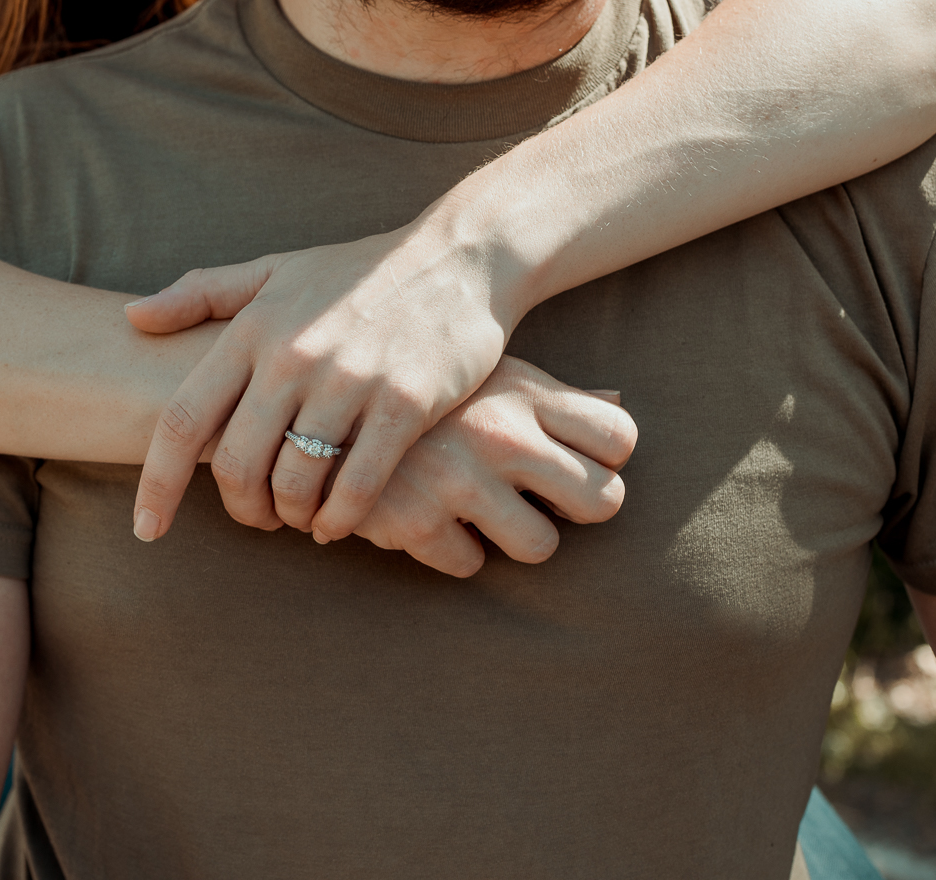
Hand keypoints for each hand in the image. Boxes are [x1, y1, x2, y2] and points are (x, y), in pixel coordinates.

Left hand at [125, 221, 524, 542]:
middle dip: (240, 509)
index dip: (156, 483)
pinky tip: (337, 524)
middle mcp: (293, 356)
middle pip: (237, 464)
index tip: (146, 529)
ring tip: (300, 516)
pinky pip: (357, 485)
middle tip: (257, 518)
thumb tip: (132, 319)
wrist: (458, 257)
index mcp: (252, 329)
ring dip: (292, 514)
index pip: (183, 420)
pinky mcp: (404, 404)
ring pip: (296, 481)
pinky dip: (340, 518)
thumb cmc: (357, 272)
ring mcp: (350, 381)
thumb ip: (200, 294)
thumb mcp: (274, 271)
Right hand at [348, 357, 634, 576]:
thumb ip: (552, 393)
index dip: (608, 457)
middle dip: (576, 508)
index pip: (620, 436)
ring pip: (541, 547)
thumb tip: (620, 400)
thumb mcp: (487, 369)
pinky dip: (450, 550)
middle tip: (541, 500)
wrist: (314, 398)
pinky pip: (469, 565)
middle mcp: (502, 435)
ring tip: (483, 513)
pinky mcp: (416, 521)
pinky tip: (429, 517)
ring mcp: (460, 480)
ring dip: (515, 537)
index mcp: (525, 393)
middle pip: (604, 501)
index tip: (576, 459)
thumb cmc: (423, 386)